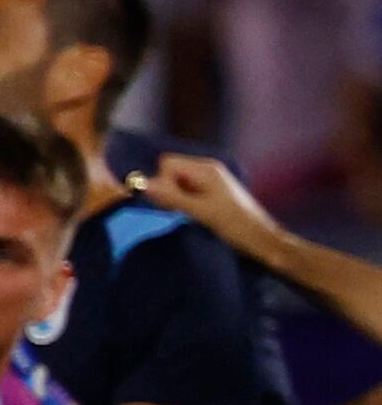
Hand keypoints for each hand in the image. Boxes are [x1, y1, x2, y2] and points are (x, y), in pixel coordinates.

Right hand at [129, 150, 282, 261]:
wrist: (263, 241)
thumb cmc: (236, 226)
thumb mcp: (201, 212)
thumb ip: (171, 197)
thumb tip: (142, 185)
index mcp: (206, 169)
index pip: (168, 164)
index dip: (162, 182)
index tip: (170, 202)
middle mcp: (207, 170)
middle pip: (170, 171)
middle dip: (167, 190)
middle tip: (178, 210)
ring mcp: (210, 181)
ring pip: (176, 182)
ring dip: (174, 198)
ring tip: (188, 214)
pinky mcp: (211, 193)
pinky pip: (185, 190)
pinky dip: (182, 202)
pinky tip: (193, 215)